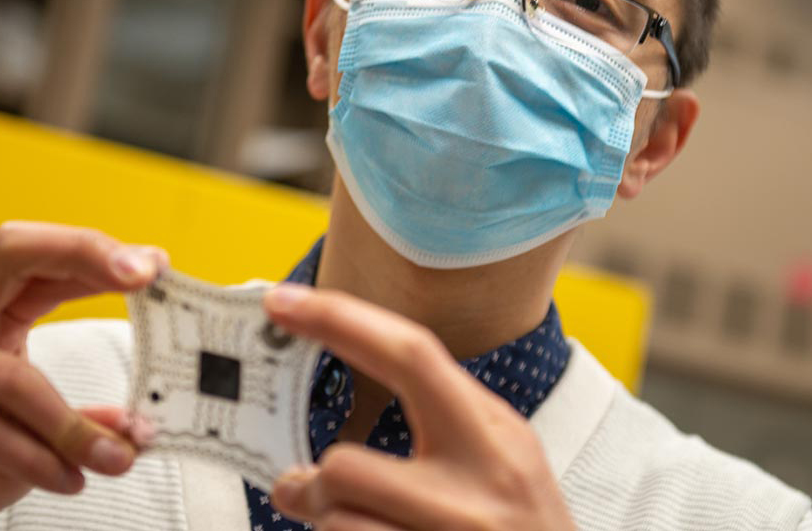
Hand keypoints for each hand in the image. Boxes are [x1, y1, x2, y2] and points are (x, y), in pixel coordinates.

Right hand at [0, 222, 166, 530]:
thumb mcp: (28, 429)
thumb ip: (76, 418)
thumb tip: (139, 427)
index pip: (35, 254)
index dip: (94, 251)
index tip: (155, 263)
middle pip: (11, 252)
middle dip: (85, 256)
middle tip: (145, 276)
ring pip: (13, 377)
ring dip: (74, 426)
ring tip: (118, 458)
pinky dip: (36, 458)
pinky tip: (68, 480)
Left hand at [262, 284, 576, 530]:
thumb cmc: (526, 529)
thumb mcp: (503, 457)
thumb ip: (438, 418)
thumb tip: (344, 393)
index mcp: (496, 435)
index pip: (411, 355)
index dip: (339, 320)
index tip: (285, 302)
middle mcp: (478, 491)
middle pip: (345, 465)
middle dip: (312, 481)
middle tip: (301, 488)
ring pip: (335, 525)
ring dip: (332, 528)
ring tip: (362, 529)